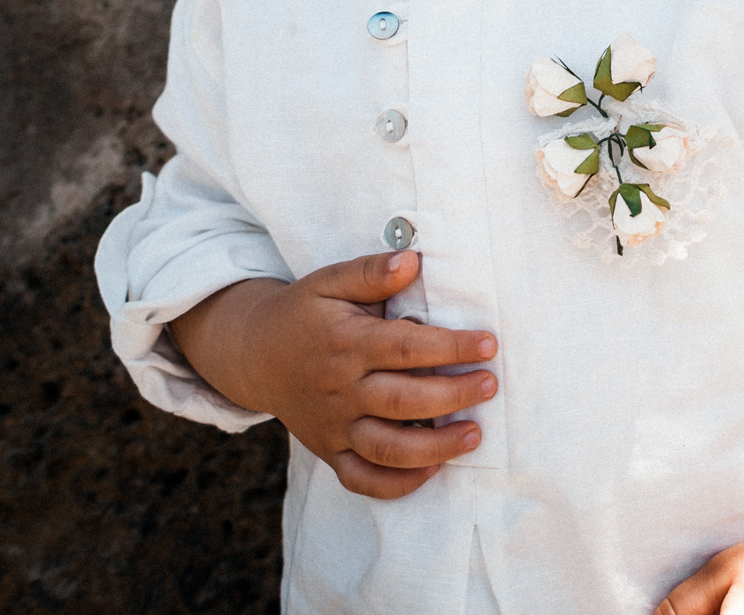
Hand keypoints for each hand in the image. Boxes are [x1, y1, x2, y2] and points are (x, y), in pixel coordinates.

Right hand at [168, 251, 495, 498]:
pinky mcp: (330, 451)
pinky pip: (361, 479)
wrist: (253, 356)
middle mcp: (340, 391)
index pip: (405, 349)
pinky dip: (396, 484)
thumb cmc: (304, 314)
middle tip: (490, 385)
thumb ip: (370, 271)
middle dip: (452, 396)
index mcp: (347, 344)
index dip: (450, 347)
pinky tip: (432, 470)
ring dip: (434, 448)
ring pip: (386, 449)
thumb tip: (411, 259)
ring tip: (474, 434)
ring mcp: (334, 426)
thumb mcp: (330, 282)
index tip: (488, 344)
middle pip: (402, 401)